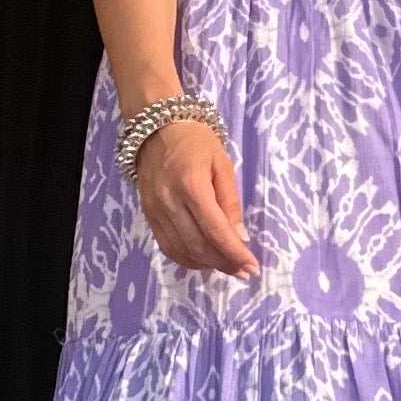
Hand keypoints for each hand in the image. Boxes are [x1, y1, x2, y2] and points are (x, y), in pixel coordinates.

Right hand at [134, 116, 256, 278]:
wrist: (156, 128)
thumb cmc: (196, 142)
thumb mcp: (222, 165)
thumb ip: (230, 203)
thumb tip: (240, 238)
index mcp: (191, 185)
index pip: (215, 230)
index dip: (235, 254)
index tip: (252, 268)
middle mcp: (170, 202)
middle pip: (198, 245)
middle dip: (224, 263)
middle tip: (243, 272)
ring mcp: (155, 211)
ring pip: (182, 251)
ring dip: (207, 265)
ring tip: (227, 267)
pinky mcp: (148, 215)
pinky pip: (167, 246)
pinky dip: (188, 259)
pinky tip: (204, 260)